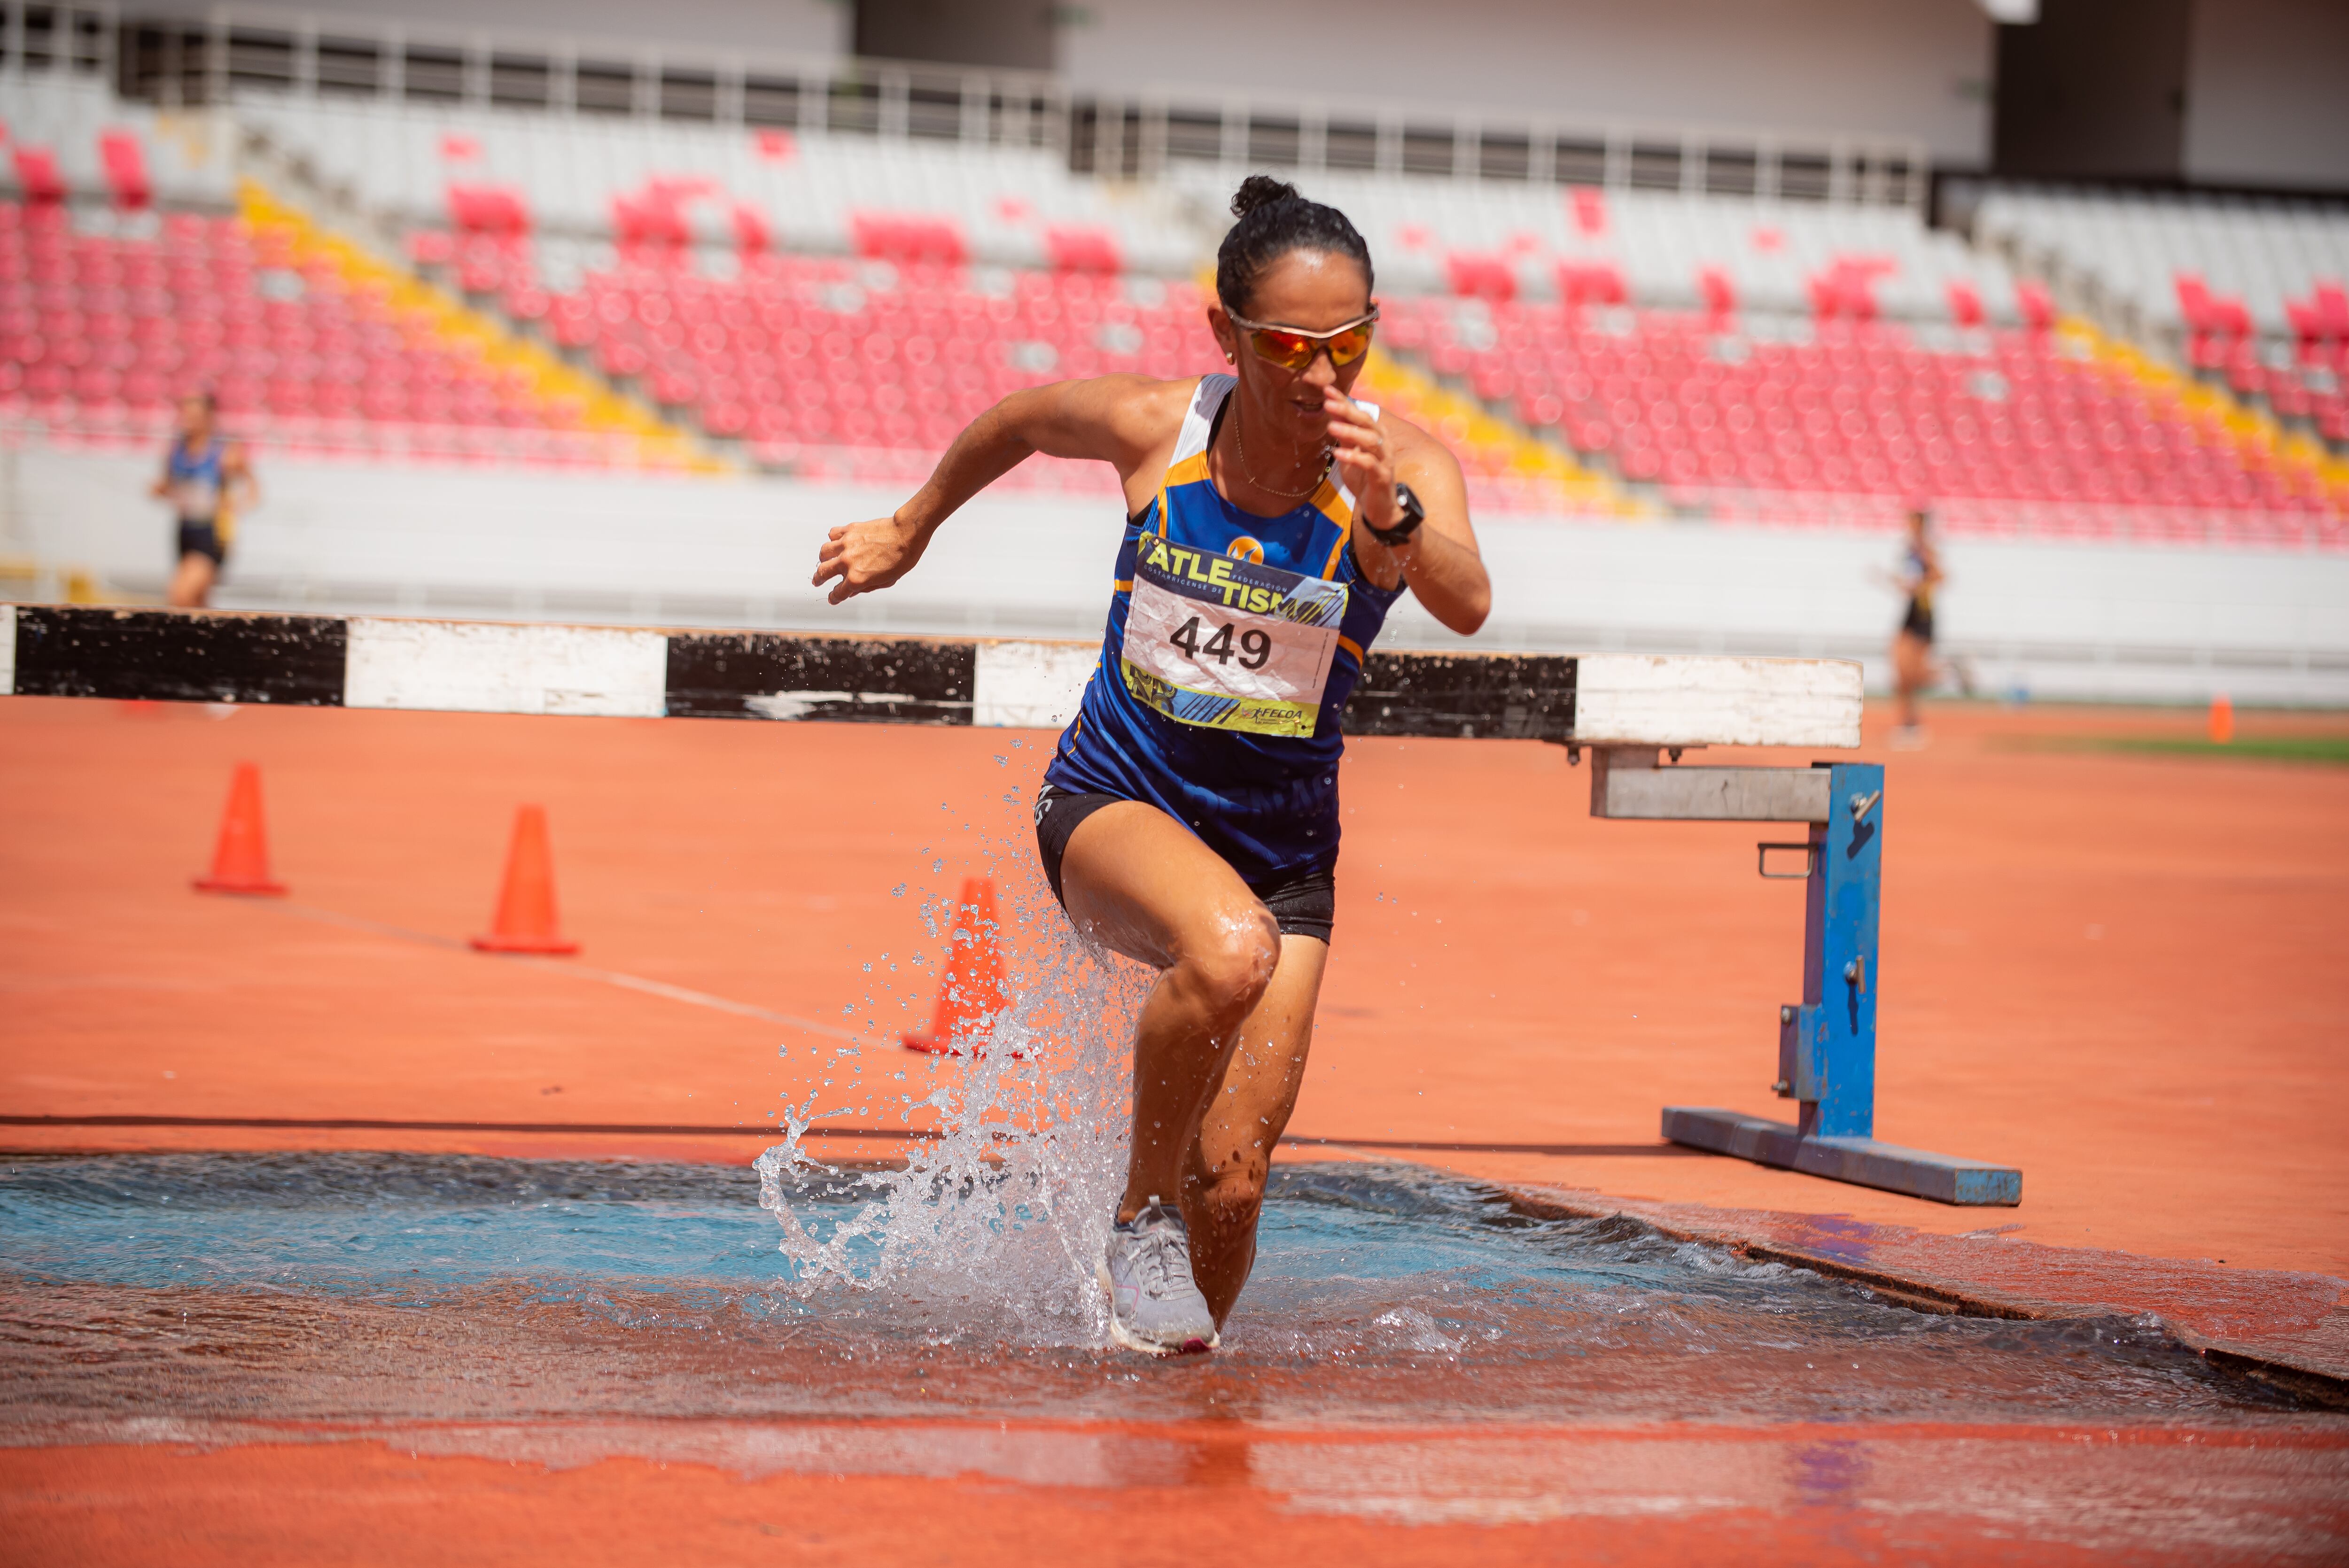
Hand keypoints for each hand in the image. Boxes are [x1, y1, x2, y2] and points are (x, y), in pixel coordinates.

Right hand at [812, 513, 928, 604]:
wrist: (906, 534)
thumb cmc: (902, 559)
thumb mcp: (886, 581)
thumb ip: (866, 587)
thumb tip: (853, 591)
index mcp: (856, 579)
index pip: (837, 593)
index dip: (834, 598)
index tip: (832, 598)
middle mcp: (847, 563)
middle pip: (823, 573)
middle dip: (819, 579)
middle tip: (817, 581)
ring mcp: (846, 545)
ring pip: (823, 553)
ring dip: (823, 559)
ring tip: (825, 560)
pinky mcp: (849, 530)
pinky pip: (833, 534)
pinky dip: (833, 539)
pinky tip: (837, 542)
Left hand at [1324, 386, 1395, 532]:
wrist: (1379, 509)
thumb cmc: (1364, 479)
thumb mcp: (1350, 453)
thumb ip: (1344, 435)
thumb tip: (1331, 412)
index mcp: (1375, 434)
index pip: (1359, 413)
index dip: (1344, 401)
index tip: (1326, 389)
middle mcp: (1383, 443)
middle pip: (1366, 421)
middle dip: (1347, 411)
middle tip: (1327, 404)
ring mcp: (1385, 459)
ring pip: (1370, 440)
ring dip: (1350, 432)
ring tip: (1330, 428)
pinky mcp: (1383, 477)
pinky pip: (1369, 463)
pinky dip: (1353, 457)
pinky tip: (1337, 454)